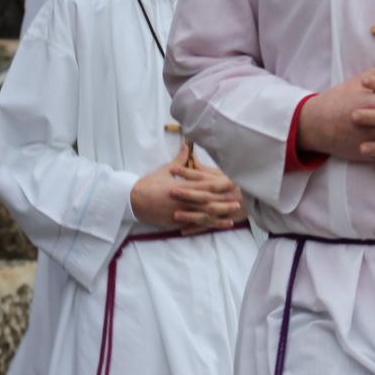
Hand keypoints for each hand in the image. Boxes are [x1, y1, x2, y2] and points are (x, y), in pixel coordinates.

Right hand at [131, 155, 245, 231]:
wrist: (134, 199)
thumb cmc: (150, 183)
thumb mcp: (166, 169)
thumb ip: (181, 161)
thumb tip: (187, 147)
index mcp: (184, 186)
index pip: (206, 185)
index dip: (221, 185)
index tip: (234, 184)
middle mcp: (184, 199)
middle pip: (208, 202)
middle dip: (224, 202)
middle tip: (240, 202)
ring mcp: (181, 211)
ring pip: (203, 215)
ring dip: (219, 216)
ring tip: (232, 217)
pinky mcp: (176, 221)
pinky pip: (193, 225)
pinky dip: (206, 226)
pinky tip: (215, 227)